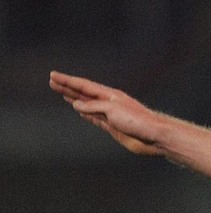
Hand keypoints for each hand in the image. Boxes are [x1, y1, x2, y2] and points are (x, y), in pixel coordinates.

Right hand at [49, 71, 165, 155]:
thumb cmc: (138, 121)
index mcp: (109, 95)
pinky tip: (80, 111)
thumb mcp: (112, 109)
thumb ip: (93, 107)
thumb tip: (77, 106)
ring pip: (87, 105)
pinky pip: (95, 118)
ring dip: (74, 99)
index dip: (67, 81)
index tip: (53, 75)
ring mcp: (110, 115)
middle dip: (67, 87)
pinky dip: (85, 113)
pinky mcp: (113, 127)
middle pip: (83, 93)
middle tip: (52, 81)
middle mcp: (108, 103)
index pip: (83, 86)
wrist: (155, 137)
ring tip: (63, 93)